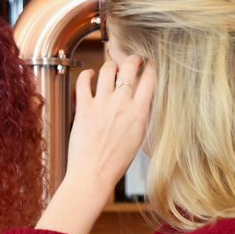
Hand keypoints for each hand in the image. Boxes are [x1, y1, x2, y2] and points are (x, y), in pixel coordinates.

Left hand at [36, 56, 156, 233]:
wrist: (93, 174)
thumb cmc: (116, 162)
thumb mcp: (138, 138)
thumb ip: (140, 116)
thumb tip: (141, 100)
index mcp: (139, 113)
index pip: (150, 79)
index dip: (151, 68)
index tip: (149, 65)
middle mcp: (121, 104)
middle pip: (129, 68)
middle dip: (132, 59)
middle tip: (131, 60)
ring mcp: (101, 104)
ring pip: (107, 69)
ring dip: (110, 65)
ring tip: (110, 68)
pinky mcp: (83, 108)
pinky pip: (83, 82)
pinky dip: (86, 75)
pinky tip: (88, 75)